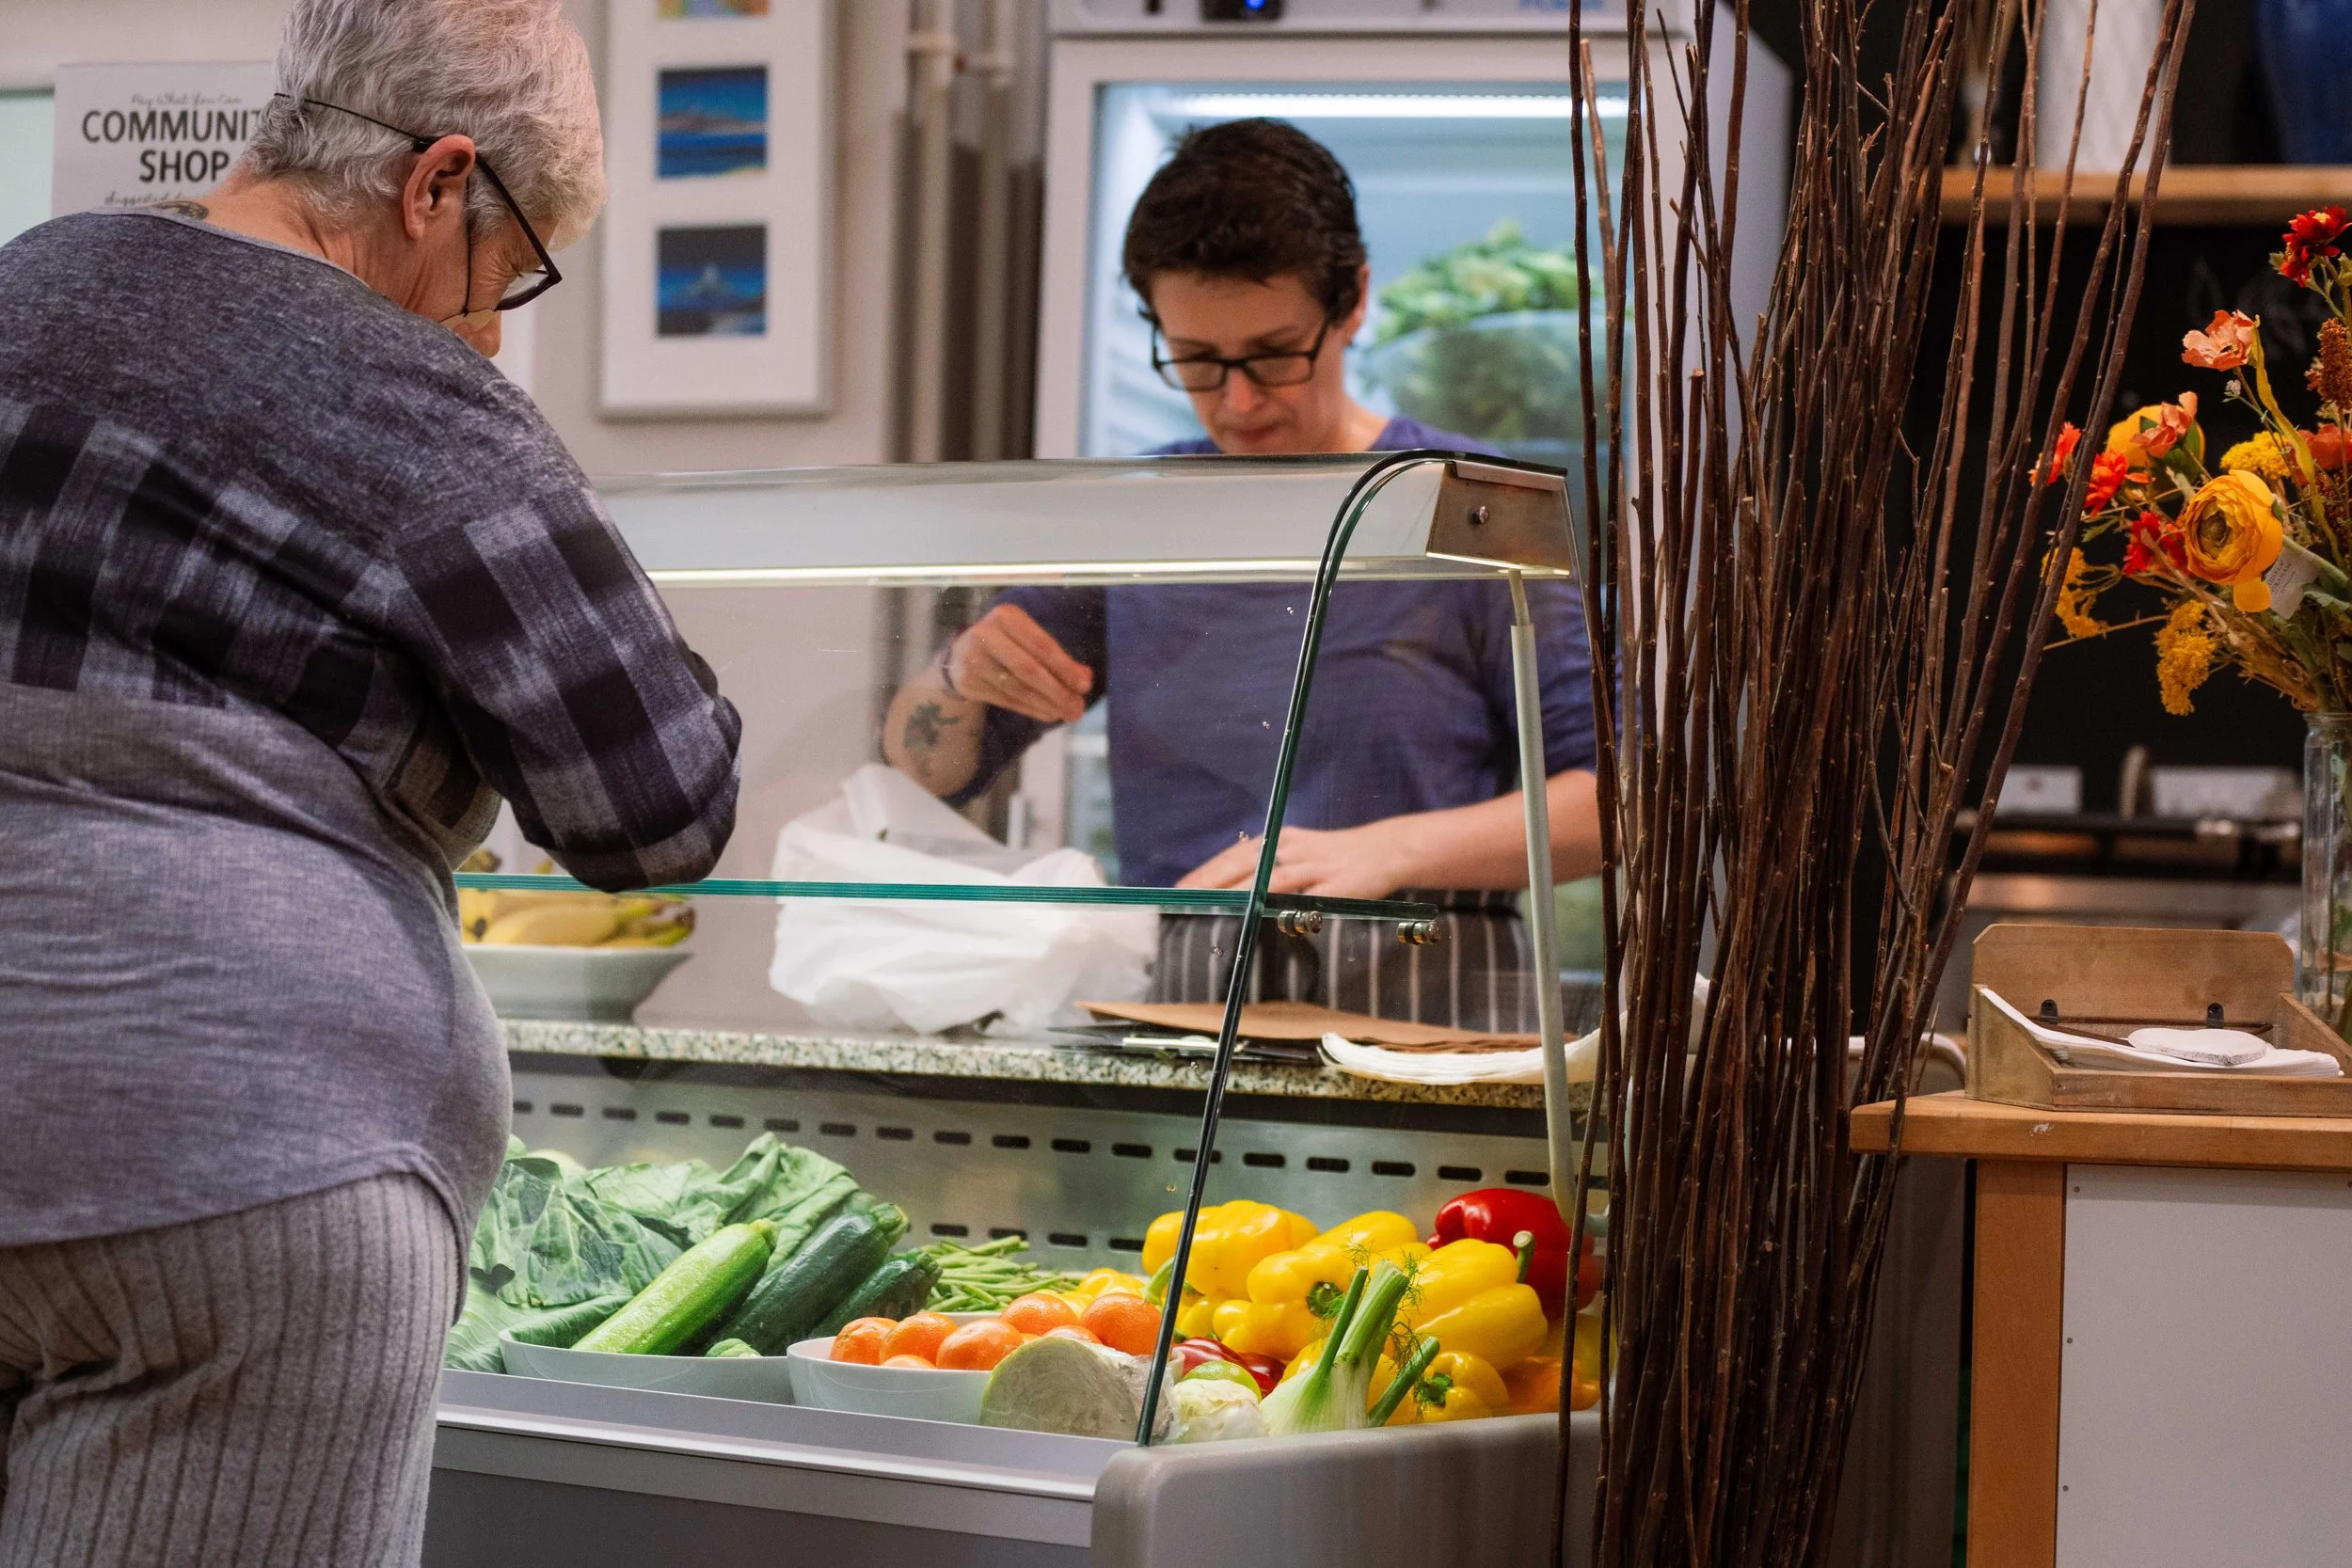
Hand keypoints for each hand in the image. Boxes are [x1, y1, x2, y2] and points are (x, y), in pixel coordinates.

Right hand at [946, 603, 1092, 723]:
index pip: (1042, 645)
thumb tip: (1084, 678)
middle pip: (1028, 669)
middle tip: (1078, 708)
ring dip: (1046, 704)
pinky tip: (1048, 713)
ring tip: (1067, 713)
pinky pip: (1006, 700)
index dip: (1065, 667)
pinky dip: (1031, 709)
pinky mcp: (968, 682)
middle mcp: (986, 634)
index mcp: (1006, 617)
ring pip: (1017, 688)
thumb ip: (1057, 657)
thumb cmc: (1007, 644)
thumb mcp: (1029, 640)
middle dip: (1057, 691)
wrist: (961, 653)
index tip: (1085, 686)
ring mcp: (973, 659)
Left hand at [1176, 821, 1419, 900]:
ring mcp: (1316, 865)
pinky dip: (1289, 908)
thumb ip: (1267, 869)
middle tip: (1184, 902)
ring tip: (1217, 910)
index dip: (1206, 873)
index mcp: (1279, 841)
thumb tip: (1227, 891)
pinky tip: (1270, 920)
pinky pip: (1311, 898)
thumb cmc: (1334, 857)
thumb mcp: (1297, 854)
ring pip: (1273, 879)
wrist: (1386, 850)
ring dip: (1243, 894)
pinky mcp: (1340, 884)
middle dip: (1214, 883)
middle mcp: (1293, 849)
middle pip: (1245, 864)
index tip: (1178, 890)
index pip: (1233, 855)